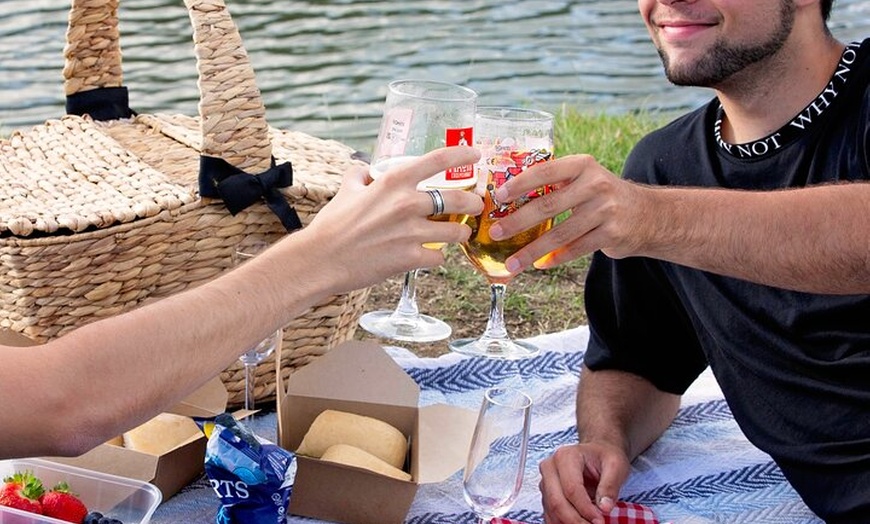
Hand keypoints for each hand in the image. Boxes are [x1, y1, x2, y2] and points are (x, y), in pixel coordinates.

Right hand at [302, 146, 483, 289]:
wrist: (321, 260)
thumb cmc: (332, 226)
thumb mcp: (346, 191)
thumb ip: (359, 177)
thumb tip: (363, 170)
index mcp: (394, 182)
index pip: (438, 159)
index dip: (462, 154)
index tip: (475, 155)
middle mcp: (407, 204)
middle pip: (460, 200)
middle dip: (473, 203)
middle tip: (475, 206)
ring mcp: (411, 232)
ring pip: (456, 232)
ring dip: (460, 233)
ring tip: (457, 234)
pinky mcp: (411, 258)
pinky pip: (439, 257)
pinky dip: (436, 257)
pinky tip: (429, 256)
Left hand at [488, 154, 644, 274]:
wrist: (648, 214)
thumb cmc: (602, 196)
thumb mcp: (584, 178)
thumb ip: (556, 183)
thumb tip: (508, 198)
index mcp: (582, 165)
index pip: (545, 171)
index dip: (519, 184)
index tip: (497, 197)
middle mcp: (595, 185)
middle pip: (548, 206)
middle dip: (517, 222)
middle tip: (495, 234)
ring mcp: (605, 210)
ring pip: (560, 234)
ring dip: (532, 251)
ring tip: (512, 263)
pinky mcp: (612, 234)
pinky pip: (575, 249)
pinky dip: (555, 259)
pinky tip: (539, 265)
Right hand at [540, 442, 630, 523]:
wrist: (597, 452)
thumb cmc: (605, 457)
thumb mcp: (616, 466)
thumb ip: (610, 486)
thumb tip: (604, 508)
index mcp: (566, 456)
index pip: (571, 488)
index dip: (585, 509)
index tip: (600, 520)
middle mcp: (550, 467)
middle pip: (557, 501)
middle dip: (576, 520)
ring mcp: (546, 481)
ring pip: (552, 511)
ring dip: (569, 523)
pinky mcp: (546, 494)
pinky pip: (550, 514)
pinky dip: (563, 523)